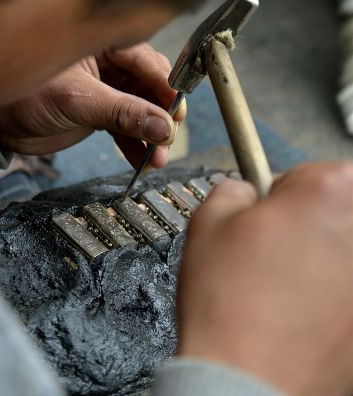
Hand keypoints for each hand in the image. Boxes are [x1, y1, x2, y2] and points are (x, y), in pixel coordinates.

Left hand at [0, 43, 185, 167]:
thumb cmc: (24, 95)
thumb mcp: (76, 100)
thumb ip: (121, 112)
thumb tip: (163, 126)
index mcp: (102, 43)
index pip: (146, 60)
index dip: (165, 86)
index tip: (176, 111)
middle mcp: (109, 63)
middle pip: (150, 86)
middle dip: (161, 113)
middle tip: (168, 136)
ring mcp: (107, 88)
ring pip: (141, 109)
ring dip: (151, 134)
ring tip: (157, 158)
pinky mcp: (101, 112)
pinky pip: (126, 127)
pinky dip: (136, 144)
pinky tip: (143, 161)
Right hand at [177, 161, 352, 395]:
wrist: (246, 381)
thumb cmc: (231, 303)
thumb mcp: (210, 220)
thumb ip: (233, 188)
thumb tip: (245, 193)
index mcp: (332, 190)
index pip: (306, 173)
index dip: (278, 196)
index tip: (266, 216)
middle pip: (334, 210)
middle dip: (306, 223)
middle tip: (274, 251)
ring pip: (342, 251)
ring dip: (320, 259)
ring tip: (284, 288)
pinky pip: (346, 291)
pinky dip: (330, 296)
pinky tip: (300, 314)